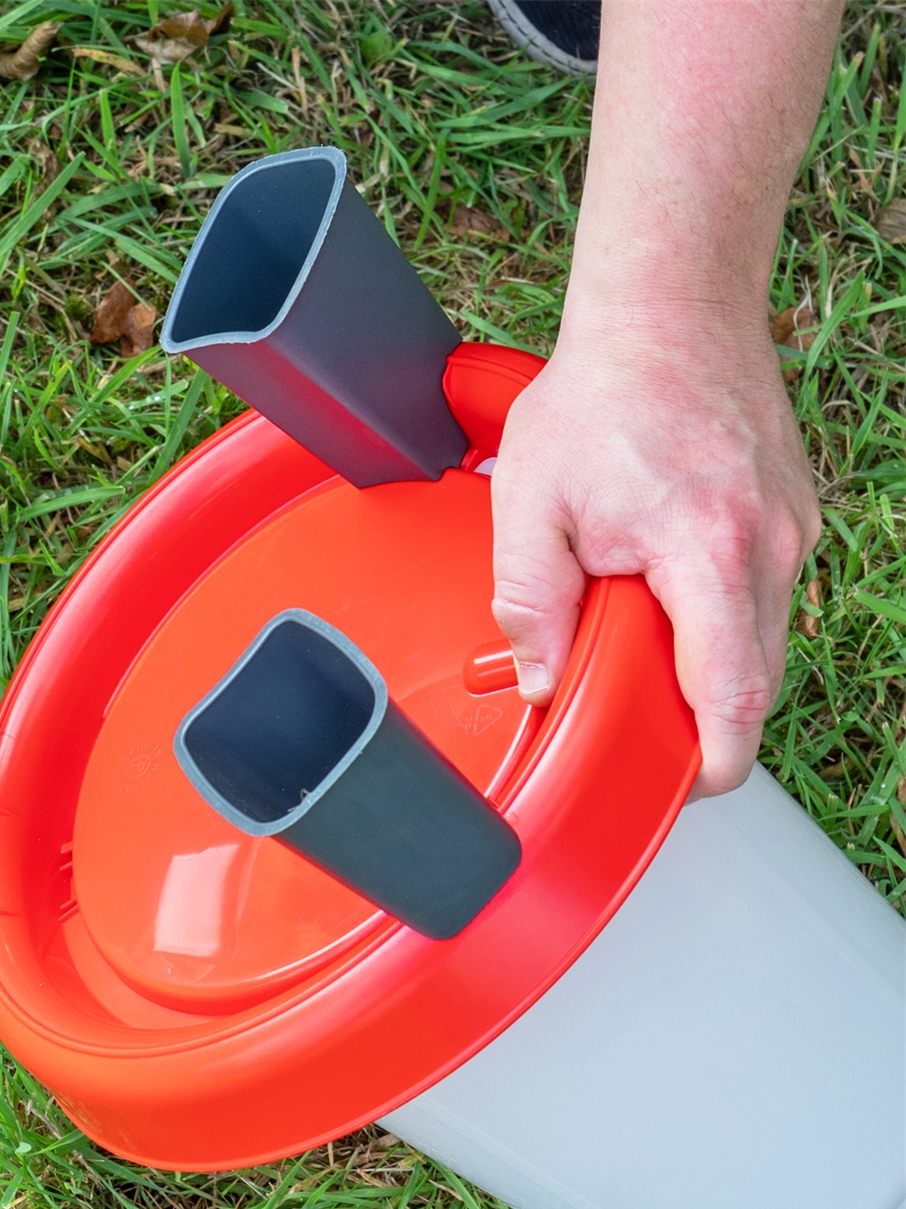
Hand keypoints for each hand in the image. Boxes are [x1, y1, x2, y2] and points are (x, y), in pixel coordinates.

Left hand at [489, 309, 820, 796]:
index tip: (673, 784)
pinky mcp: (793, 518)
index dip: (706, 763)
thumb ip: (529, 603)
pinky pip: (760, 600)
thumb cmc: (599, 396)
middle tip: (627, 712)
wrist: (671, 310)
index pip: (731, 698)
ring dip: (701, 663)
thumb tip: (540, 682)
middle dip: (694, 718)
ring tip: (632, 631)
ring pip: (758, 644)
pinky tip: (660, 589)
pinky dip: (715, 619)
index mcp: (710, 552)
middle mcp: (772, 548)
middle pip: (751, 685)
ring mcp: (794, 531)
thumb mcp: (531, 504)